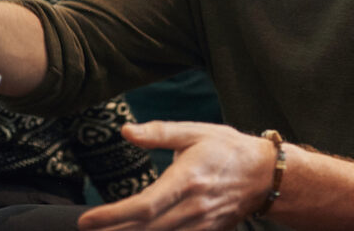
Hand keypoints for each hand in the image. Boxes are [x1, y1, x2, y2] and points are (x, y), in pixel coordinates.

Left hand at [77, 121, 274, 230]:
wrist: (266, 175)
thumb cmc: (228, 149)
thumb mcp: (194, 132)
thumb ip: (159, 132)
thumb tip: (126, 131)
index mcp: (187, 180)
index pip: (144, 205)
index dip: (113, 215)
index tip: (87, 219)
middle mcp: (193, 208)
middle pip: (146, 229)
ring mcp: (201, 225)